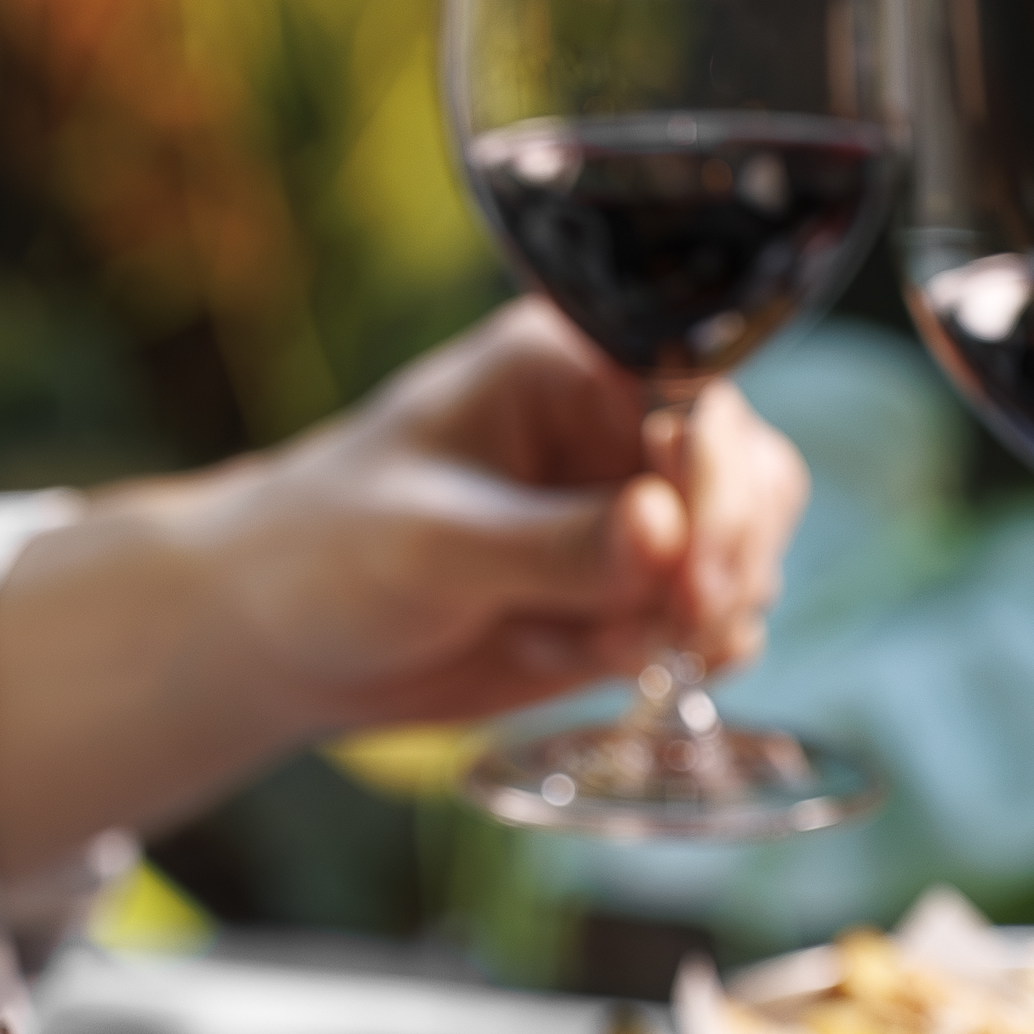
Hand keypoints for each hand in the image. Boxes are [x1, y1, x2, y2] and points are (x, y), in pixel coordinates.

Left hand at [199, 296, 807, 724]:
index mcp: (567, 363)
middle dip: (728, 557)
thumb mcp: (429, 544)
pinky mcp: (628, 593)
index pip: (693, 395)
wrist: (284, 639)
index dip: (714, 480)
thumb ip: (551, 545)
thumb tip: (664, 532)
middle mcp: (613, 427)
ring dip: (707, 615)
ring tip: (617, 653)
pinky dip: (685, 653)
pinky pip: (709, 618)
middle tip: (683, 629)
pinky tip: (619, 669)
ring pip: (744, 549)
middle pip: (748, 472)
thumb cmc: (329, 552)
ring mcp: (629, 516)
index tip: (693, 569)